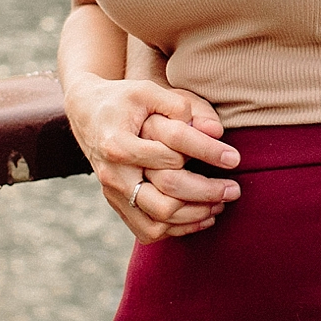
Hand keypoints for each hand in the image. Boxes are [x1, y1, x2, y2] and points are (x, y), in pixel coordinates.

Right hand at [60, 70, 239, 243]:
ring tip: (220, 205)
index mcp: (119, 145)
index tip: (234, 157)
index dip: (206, 156)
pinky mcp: (116, 203)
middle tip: (234, 189)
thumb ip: (180, 105)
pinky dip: (176, 230)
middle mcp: (114, 175)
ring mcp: (114, 193)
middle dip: (206, 196)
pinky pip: (147, 230)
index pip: (171, 158)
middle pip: (165, 201)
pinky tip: (201, 217)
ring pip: (157, 222)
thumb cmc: (122, 98)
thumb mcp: (147, 90)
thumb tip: (216, 130)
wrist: (86, 113)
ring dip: (193, 218)